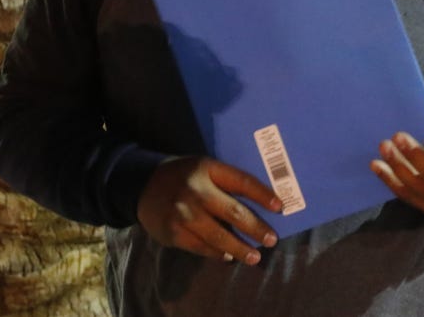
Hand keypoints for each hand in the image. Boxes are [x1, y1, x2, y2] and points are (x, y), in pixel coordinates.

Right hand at [136, 155, 281, 264]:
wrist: (144, 185)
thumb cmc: (184, 175)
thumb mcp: (204, 167)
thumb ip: (226, 181)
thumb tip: (260, 203)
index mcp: (207, 168)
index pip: (241, 181)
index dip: (262, 195)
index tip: (280, 207)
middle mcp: (196, 189)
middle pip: (233, 212)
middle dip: (256, 228)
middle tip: (271, 239)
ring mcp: (184, 213)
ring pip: (219, 236)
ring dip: (240, 248)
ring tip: (254, 256)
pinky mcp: (174, 232)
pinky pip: (202, 247)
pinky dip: (217, 253)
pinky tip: (228, 256)